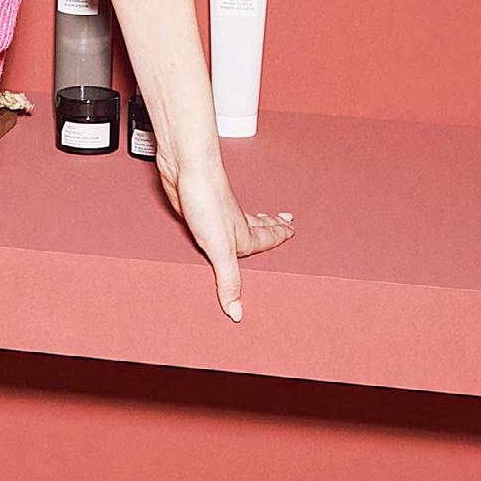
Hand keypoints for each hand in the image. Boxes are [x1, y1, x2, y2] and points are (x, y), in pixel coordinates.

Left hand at [156, 146, 294, 321]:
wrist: (187, 169)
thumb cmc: (207, 201)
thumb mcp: (220, 248)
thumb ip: (229, 281)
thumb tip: (237, 311)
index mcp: (243, 234)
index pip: (268, 238)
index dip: (280, 235)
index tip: (293, 230)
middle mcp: (233, 223)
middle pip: (259, 226)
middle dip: (272, 226)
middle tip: (285, 221)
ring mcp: (215, 214)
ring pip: (240, 219)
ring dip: (253, 220)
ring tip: (262, 218)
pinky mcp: (197, 207)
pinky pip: (216, 218)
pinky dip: (223, 219)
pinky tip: (215, 218)